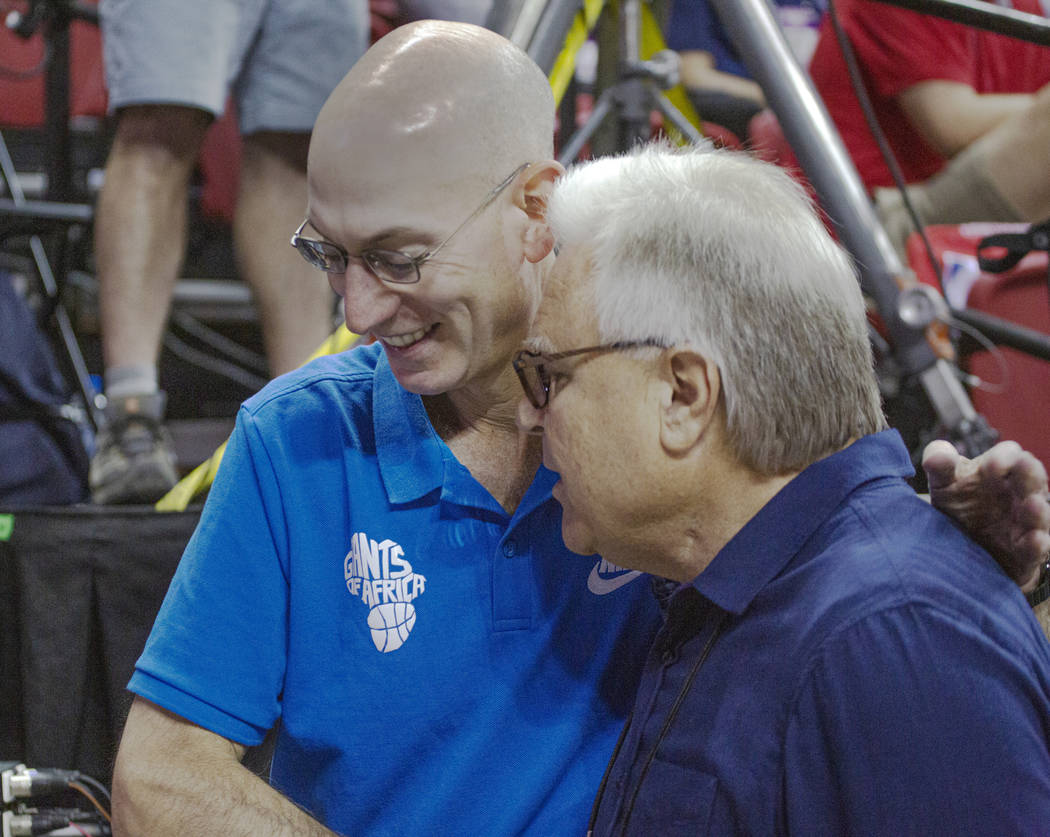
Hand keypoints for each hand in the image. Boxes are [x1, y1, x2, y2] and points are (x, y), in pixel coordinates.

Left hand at [923, 440, 1049, 590]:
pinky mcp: (1026, 552)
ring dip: (1038, 510)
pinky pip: (1037, 547)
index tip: (991, 464)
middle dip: (1029, 473)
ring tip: (1033, 504)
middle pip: (1032, 478)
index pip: (1010, 455)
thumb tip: (937, 456)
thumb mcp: (944, 483)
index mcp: (1000, 471)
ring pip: (1039, 513)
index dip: (1004, 457)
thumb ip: (939, 466)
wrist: (962, 545)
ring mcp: (1026, 522)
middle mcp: (1019, 493)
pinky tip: (1036, 540)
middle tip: (1024, 467)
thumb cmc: (957, 503)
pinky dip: (1037, 544)